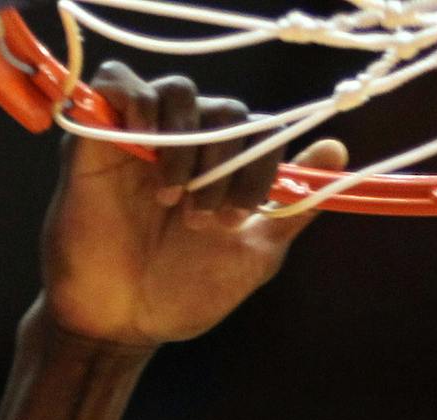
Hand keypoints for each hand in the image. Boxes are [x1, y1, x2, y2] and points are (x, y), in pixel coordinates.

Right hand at [40, 65, 344, 348]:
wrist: (123, 321)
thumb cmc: (184, 292)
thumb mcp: (251, 254)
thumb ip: (292, 209)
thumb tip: (338, 153)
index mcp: (225, 168)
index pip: (258, 132)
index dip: (258, 166)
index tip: (240, 216)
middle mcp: (188, 145)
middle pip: (224, 111)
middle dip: (225, 163)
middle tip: (204, 217)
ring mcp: (144, 137)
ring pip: (179, 92)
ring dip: (186, 145)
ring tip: (173, 197)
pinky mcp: (98, 134)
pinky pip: (119, 81)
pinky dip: (137, 103)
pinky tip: (143, 150)